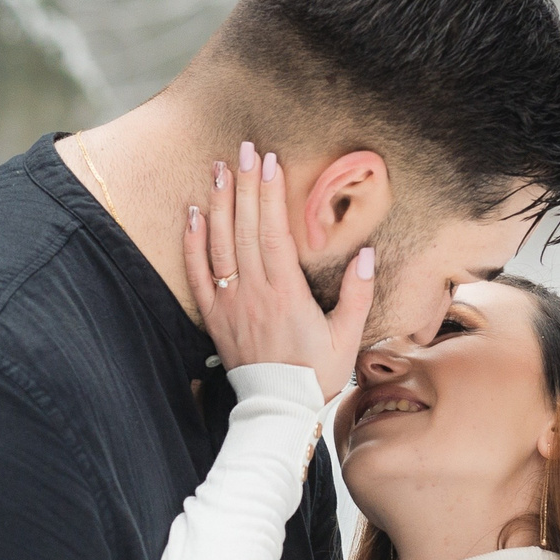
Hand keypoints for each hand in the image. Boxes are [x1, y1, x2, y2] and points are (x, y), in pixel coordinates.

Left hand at [181, 140, 374, 402]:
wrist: (277, 410)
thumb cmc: (315, 375)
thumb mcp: (348, 337)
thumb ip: (358, 294)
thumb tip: (366, 254)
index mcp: (287, 294)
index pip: (274, 233)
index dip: (270, 195)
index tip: (271, 163)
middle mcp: (254, 293)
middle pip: (245, 229)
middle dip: (245, 185)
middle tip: (245, 149)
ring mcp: (230, 304)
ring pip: (220, 244)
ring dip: (219, 204)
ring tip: (219, 168)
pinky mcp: (215, 317)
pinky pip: (198, 273)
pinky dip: (193, 242)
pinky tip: (193, 214)